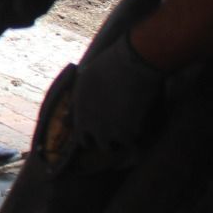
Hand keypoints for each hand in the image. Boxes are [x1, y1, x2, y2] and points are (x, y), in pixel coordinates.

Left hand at [70, 33, 167, 153]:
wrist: (130, 66)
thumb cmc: (105, 68)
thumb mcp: (82, 83)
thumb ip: (76, 103)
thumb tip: (67, 117)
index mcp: (80, 116)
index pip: (82, 139)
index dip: (92, 136)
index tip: (100, 131)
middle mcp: (94, 128)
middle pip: (102, 145)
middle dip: (110, 140)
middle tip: (120, 131)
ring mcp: (113, 132)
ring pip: (120, 146)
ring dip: (126, 139)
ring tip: (133, 128)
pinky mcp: (131, 132)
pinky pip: (136, 143)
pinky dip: (141, 136)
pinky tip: (145, 126)